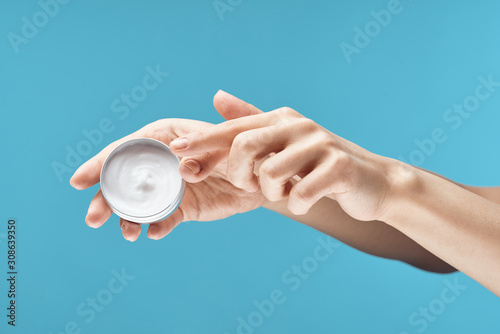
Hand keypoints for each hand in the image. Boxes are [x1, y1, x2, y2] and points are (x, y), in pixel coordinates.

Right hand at [70, 92, 266, 240]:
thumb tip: (179, 156)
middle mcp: (163, 161)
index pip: (127, 148)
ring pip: (140, 203)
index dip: (102, 163)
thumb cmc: (248, 148)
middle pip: (125, 178)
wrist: (264, 177)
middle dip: (106, 198)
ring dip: (127, 218)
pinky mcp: (183, 208)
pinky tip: (155, 233)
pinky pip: (164, 219)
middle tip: (92, 218)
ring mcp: (170, 186)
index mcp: (166, 136)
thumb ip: (205, 146)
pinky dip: (157, 226)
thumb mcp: (229, 140)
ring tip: (127, 233)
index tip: (79, 180)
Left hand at [170, 92, 405, 221]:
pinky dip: (297, 205)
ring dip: (272, 194)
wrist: (370, 182)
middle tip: (250, 186)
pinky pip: (299, 194)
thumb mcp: (283, 141)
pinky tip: (307, 200)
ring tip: (286, 192)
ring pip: (270, 174)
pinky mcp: (339, 167)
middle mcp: (298, 125)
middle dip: (240, 173)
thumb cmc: (317, 165)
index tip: (177, 150)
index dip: (204, 141)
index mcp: (280, 119)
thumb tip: (217, 96)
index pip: (234, 129)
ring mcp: (320, 144)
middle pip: (245, 145)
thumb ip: (251, 121)